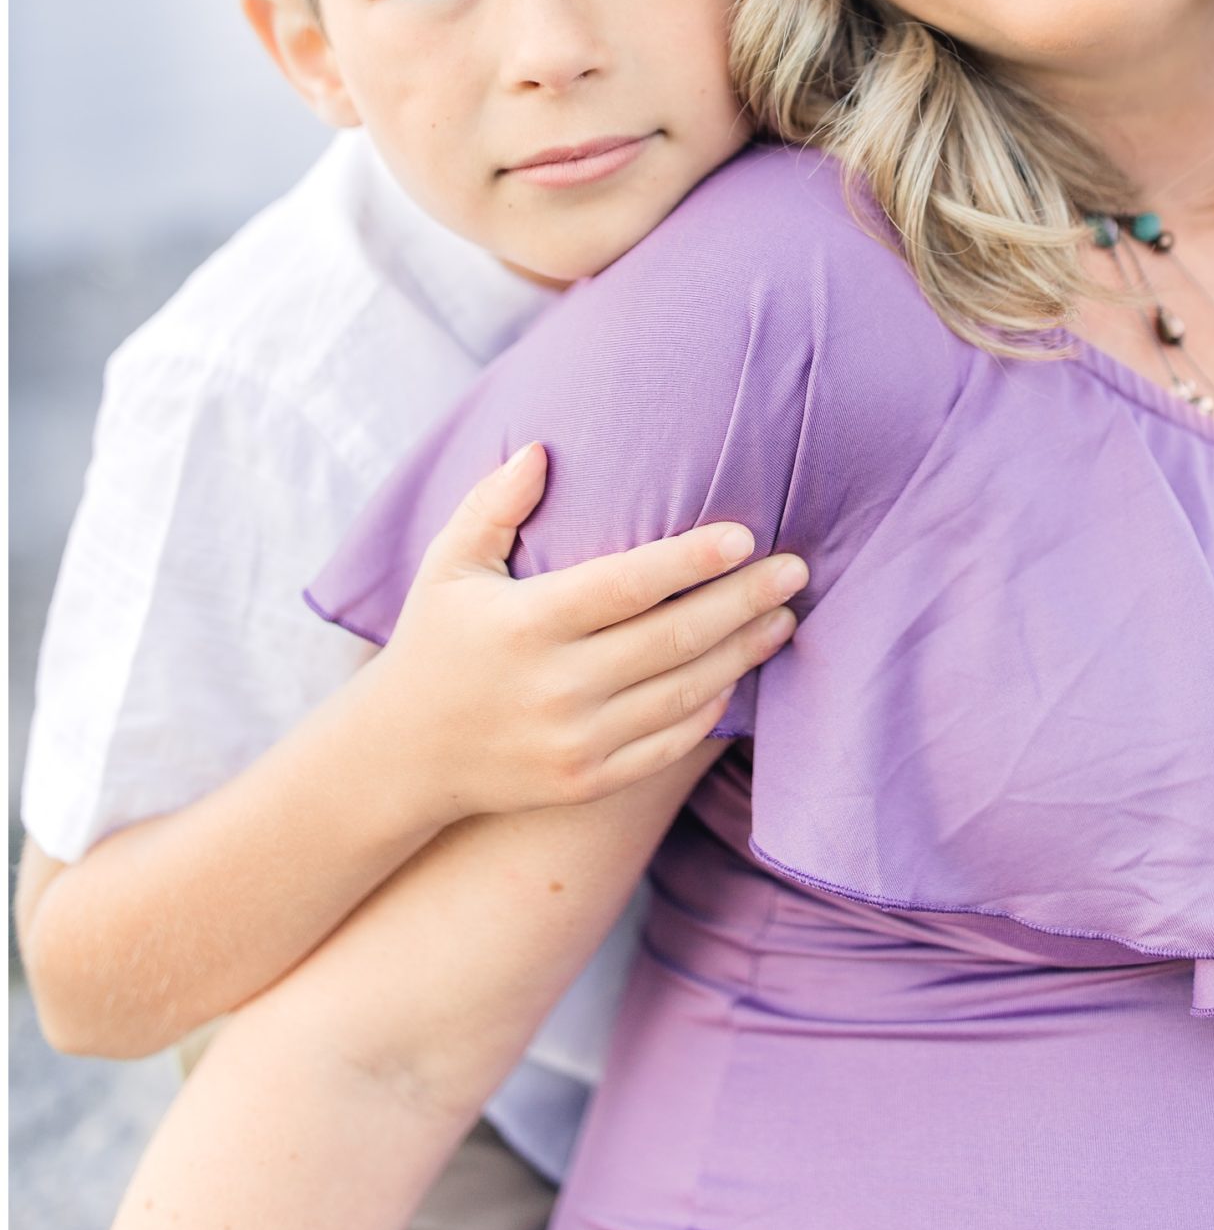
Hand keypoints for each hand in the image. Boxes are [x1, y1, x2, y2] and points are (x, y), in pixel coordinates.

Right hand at [364, 444, 801, 823]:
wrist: (403, 756)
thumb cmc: (434, 642)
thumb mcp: (448, 565)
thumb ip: (494, 505)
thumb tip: (541, 449)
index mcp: (526, 623)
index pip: (628, 585)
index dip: (692, 559)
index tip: (746, 536)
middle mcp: (555, 685)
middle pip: (674, 638)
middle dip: (744, 601)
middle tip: (796, 569)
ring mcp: (575, 740)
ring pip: (683, 692)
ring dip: (743, 652)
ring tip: (783, 616)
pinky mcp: (587, 780)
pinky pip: (667, 742)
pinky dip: (710, 708)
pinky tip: (737, 673)